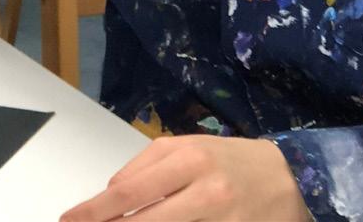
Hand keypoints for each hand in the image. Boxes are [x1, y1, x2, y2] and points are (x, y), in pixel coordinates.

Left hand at [60, 135, 309, 220]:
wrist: (294, 178)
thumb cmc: (230, 160)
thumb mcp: (188, 147)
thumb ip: (148, 168)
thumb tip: (111, 195)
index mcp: (187, 157)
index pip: (129, 189)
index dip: (95, 210)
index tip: (69, 220)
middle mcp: (205, 189)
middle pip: (144, 220)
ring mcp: (223, 219)